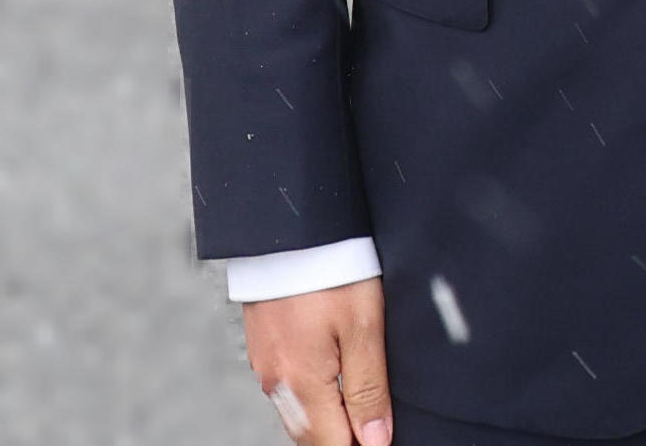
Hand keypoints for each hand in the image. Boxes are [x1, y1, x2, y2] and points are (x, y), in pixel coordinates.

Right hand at [242, 280, 392, 445]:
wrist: (288, 223)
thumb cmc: (330, 267)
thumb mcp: (363, 327)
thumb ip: (368, 389)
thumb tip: (376, 442)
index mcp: (300, 383)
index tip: (382, 442)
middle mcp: (276, 380)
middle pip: (311, 436)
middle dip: (342, 441)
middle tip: (374, 434)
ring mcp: (265, 362)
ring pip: (297, 414)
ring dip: (326, 424)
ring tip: (357, 418)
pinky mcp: (262, 342)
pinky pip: (286, 388)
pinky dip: (310, 400)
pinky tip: (330, 389)